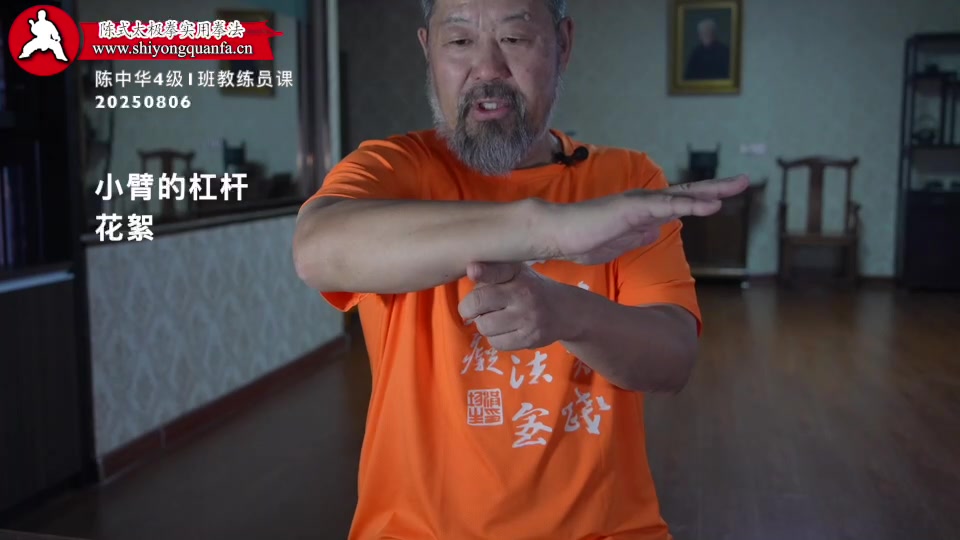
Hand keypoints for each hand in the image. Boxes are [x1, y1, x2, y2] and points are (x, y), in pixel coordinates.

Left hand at [457, 261, 574, 351]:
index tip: (472, 271)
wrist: (567, 310)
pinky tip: (505, 330)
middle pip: (479, 302)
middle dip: (468, 308)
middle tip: (473, 309)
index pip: (497, 271)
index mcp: (518, 274)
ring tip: (495, 319)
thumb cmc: (532, 289)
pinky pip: (496, 343)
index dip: (482, 271)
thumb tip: (469, 276)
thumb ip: (492, 274)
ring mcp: (528, 318)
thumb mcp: (517, 274)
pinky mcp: (530, 338)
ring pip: (484, 326)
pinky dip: (495, 338)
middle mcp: (523, 294)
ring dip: (483, 324)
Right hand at [545, 174, 749, 264]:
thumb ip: (637, 236)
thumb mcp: (618, 244)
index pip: (679, 204)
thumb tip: (655, 231)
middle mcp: (644, 202)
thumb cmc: (581, 240)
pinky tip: (713, 205)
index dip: (702, 200)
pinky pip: (667, 206)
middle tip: (745, 181)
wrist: (557, 235)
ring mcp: (639, 203)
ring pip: (682, 196)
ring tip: (738, 186)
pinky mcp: (632, 208)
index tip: (725, 198)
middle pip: (687, 193)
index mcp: (642, 212)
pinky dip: (691, 204)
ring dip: (711, 192)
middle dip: (717, 187)